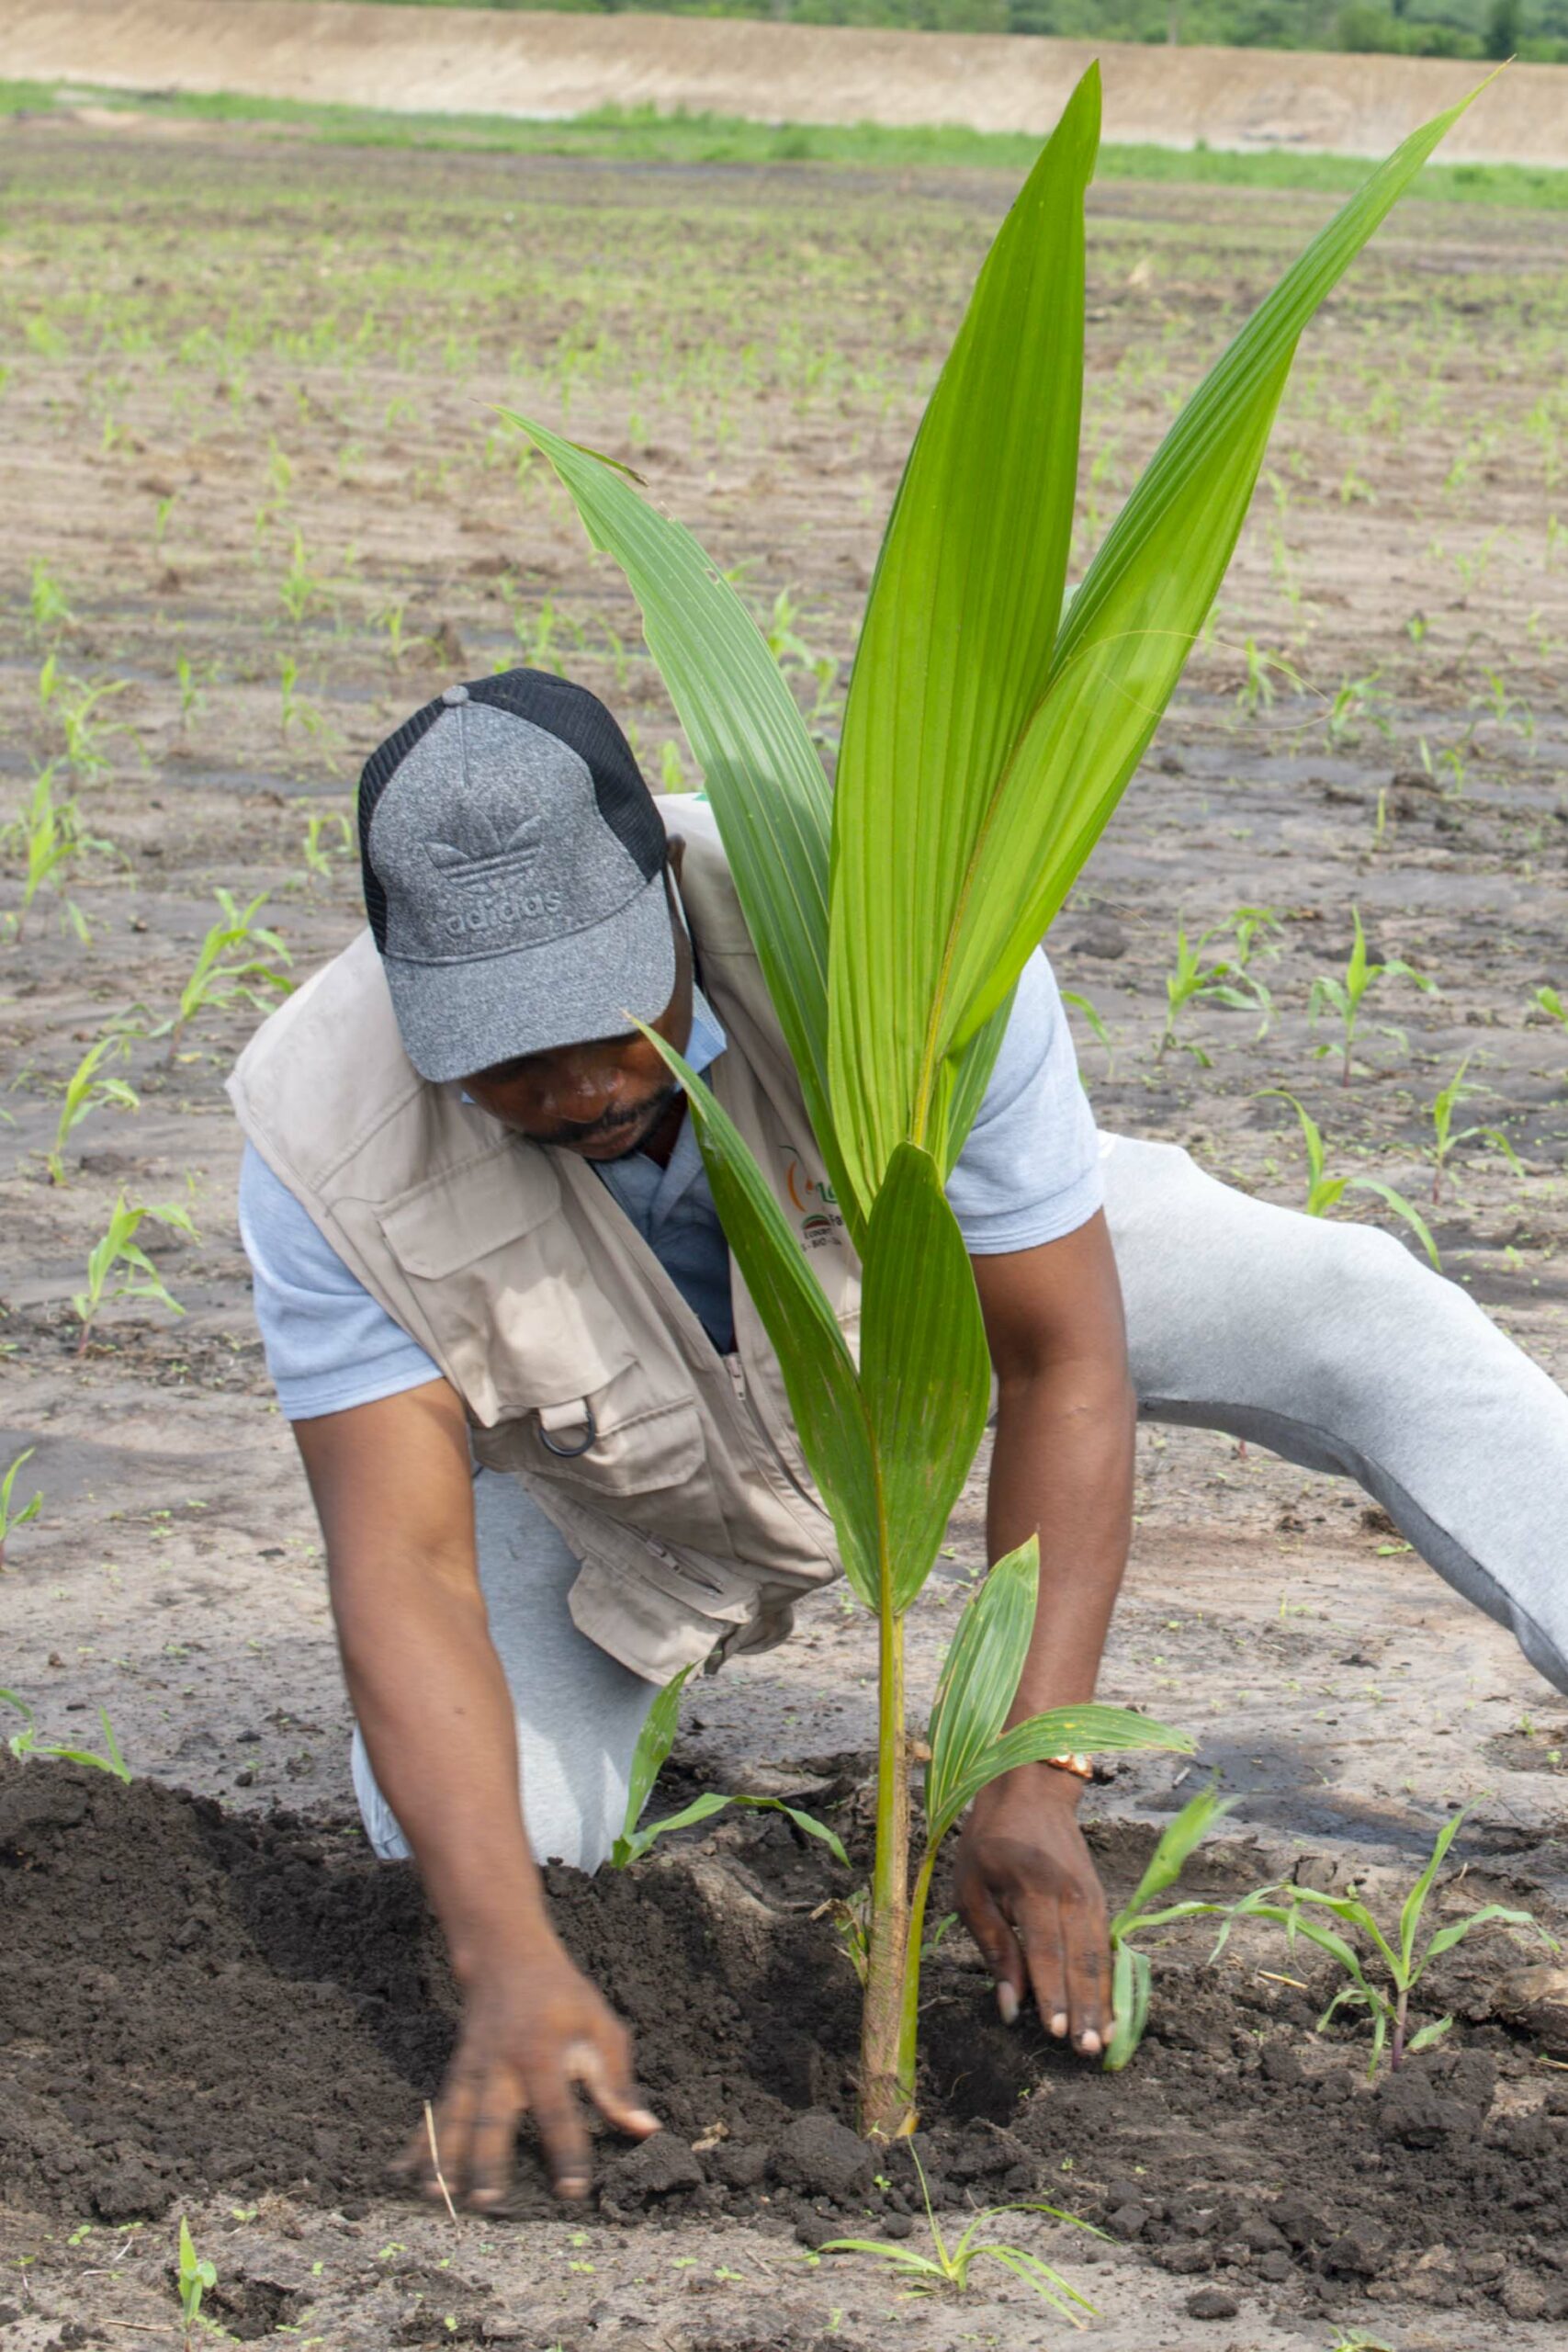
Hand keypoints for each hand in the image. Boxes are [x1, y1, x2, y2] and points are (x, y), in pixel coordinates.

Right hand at [397, 1936, 658, 2205]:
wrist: (507, 1956)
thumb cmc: (562, 1997)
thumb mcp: (599, 2025)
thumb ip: (618, 2081)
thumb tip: (646, 2129)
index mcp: (542, 2052)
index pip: (556, 2109)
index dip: (566, 2150)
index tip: (572, 2190)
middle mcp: (501, 2064)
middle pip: (491, 2117)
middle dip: (487, 2159)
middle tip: (486, 2201)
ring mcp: (472, 2069)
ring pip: (454, 2118)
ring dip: (444, 2159)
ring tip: (434, 2198)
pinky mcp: (455, 2073)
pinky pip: (436, 2111)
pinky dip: (418, 2142)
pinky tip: (401, 2173)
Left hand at [953, 1761, 1111, 2056]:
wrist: (1031, 1790)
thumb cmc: (989, 1842)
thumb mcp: (971, 1887)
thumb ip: (993, 1946)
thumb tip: (1009, 2005)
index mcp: (1033, 1888)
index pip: (1045, 1951)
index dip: (1051, 1994)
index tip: (1056, 2033)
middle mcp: (1070, 1894)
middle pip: (1080, 1960)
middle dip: (1083, 2009)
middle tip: (1086, 2052)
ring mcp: (1091, 1896)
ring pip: (1099, 1957)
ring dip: (1101, 2002)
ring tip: (1102, 2042)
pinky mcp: (1100, 1899)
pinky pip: (1106, 1946)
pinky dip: (1109, 1982)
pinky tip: (1110, 2012)